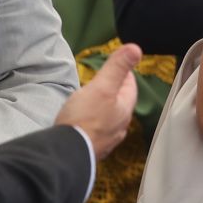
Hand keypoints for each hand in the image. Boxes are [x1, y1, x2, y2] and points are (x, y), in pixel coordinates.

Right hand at [55, 44, 142, 158]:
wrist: (66, 153)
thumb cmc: (84, 119)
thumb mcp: (101, 87)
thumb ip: (117, 68)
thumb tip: (136, 49)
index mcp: (124, 110)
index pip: (130, 86)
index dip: (124, 73)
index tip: (118, 64)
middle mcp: (120, 126)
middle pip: (120, 103)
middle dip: (113, 90)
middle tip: (102, 81)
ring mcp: (107, 140)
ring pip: (109, 118)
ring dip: (103, 108)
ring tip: (92, 100)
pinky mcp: (93, 148)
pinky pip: (97, 131)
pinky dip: (93, 123)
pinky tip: (83, 122)